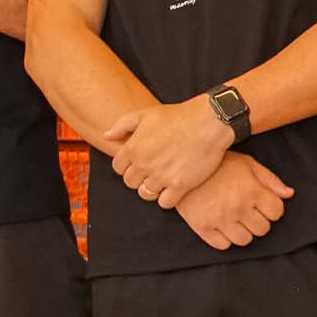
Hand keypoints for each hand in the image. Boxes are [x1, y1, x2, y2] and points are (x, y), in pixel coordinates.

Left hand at [106, 98, 234, 207]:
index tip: (141, 161)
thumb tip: (106, 136)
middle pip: (130, 182)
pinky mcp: (180, 185)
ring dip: (152, 189)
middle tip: (154, 169)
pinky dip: (168, 198)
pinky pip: (165, 203)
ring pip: (146, 194)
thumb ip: (122, 125)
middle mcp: (144, 164)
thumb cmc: (178, 116)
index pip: (118, 168)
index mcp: (133, 148)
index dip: (128, 165)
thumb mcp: (145, 114)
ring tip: (163, 179)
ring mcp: (162, 176)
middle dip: (139, 177)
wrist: (209, 122)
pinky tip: (175, 187)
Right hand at [175, 153, 293, 249]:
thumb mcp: (247, 164)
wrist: (183, 166)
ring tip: (236, 219)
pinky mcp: (202, 227)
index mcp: (251, 191)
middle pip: (263, 230)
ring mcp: (220, 219)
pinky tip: (222, 225)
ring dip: (244, 232)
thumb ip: (270, 180)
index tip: (264, 205)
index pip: (277, 213)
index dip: (273, 209)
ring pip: (245, 241)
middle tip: (249, 212)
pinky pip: (223, 246)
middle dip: (259, 221)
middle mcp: (238, 208)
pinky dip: (225, 239)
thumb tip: (289, 194)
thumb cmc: (219, 164)